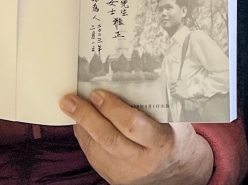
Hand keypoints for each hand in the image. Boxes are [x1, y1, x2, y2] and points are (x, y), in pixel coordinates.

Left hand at [61, 90, 213, 184]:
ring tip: (70, 106)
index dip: (112, 108)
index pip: (132, 125)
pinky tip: (81, 122)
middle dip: (87, 116)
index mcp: (161, 142)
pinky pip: (94, 156)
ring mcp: (127, 172)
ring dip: (81, 125)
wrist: (178, 173)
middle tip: (71, 99)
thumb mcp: (174, 120)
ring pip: (97, 148)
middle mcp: (143, 160)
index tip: (97, 93)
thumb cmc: (175, 137)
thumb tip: (130, 73)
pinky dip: (85, 137)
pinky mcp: (115, 178)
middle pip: (108, 138)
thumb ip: (157, 104)